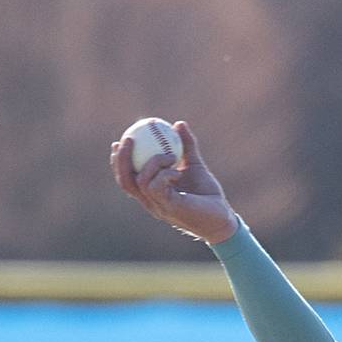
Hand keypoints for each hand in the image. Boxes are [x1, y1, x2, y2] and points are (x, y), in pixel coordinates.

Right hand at [109, 120, 238, 244]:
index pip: (128, 178)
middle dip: (121, 159)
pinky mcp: (170, 208)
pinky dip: (164, 173)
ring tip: (168, 155)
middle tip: (128, 139)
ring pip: (142, 182)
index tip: (120, 141)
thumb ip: (186, 145)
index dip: (119, 161)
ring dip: (153, 163)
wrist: (222, 218)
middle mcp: (151, 202)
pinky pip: (158, 186)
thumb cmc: (207, 195)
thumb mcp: (195, 164)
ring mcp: (159, 206)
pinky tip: (176, 170)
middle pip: (125, 181)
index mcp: (151, 193)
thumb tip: (179, 124)